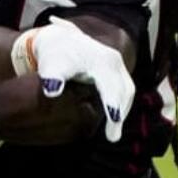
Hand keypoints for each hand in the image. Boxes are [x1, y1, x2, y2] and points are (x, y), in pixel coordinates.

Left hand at [13, 17, 134, 141]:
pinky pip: (123, 89)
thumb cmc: (54, 54)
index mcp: (101, 61)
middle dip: (121, 113)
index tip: (114, 119)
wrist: (58, 40)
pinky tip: (113, 119)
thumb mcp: (51, 64)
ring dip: (122, 110)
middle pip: (124, 90)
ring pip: (126, 90)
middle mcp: (114, 61)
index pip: (111, 86)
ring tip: (112, 133)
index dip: (113, 103)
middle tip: (112, 137)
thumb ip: (52, 76)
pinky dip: (120, 104)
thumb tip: (52, 89)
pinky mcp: (115, 70)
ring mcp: (117, 65)